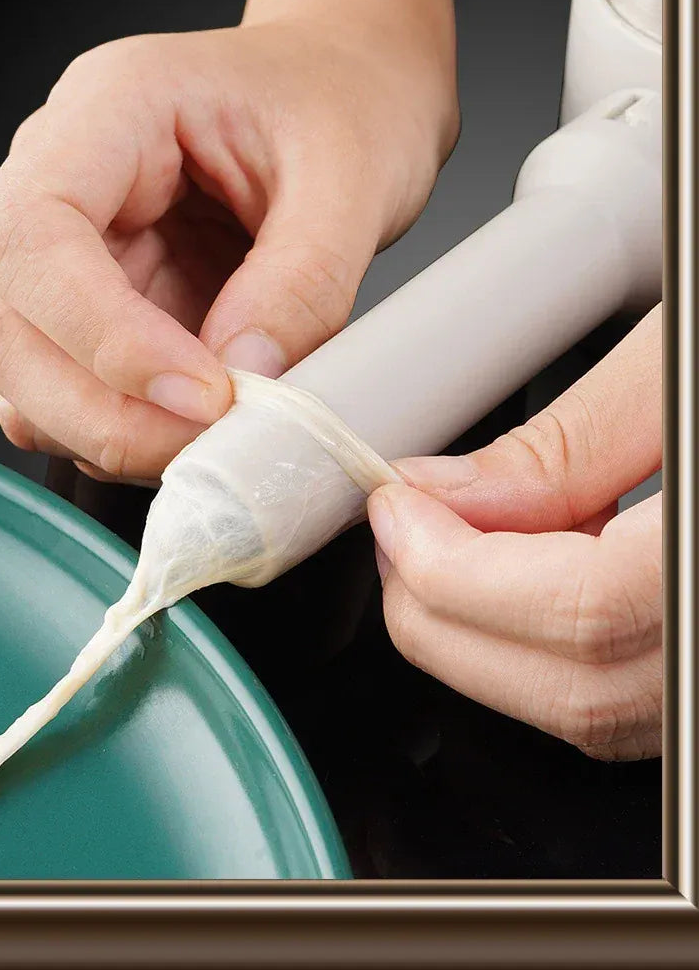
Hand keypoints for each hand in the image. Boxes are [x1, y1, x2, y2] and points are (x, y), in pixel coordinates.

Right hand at [0, 0, 457, 481]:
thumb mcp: (351, 175)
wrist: (353, 86)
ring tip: (217, 436)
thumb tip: (244, 380)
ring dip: (110, 429)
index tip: (200, 392)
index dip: (100, 334)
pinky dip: (129, 430)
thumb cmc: (343, 98)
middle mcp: (67, 179)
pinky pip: (78, 393)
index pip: (35, 234)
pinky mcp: (104, 306)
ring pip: (26, 375)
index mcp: (110, 109)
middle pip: (4, 325)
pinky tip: (201, 425)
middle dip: (100, 408)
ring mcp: (78, 250)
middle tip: (211, 442)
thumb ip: (299, 281)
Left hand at [368, 305, 661, 761]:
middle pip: (578, 691)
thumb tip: (452, 495)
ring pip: (599, 712)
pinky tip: (534, 568)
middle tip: (405, 529)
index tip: (398, 505)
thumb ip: (572, 440)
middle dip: (451, 615)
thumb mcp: (684, 357)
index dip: (456, 569)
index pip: (579, 614)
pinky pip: (633, 696)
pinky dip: (554, 643)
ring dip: (491, 635)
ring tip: (452, 543)